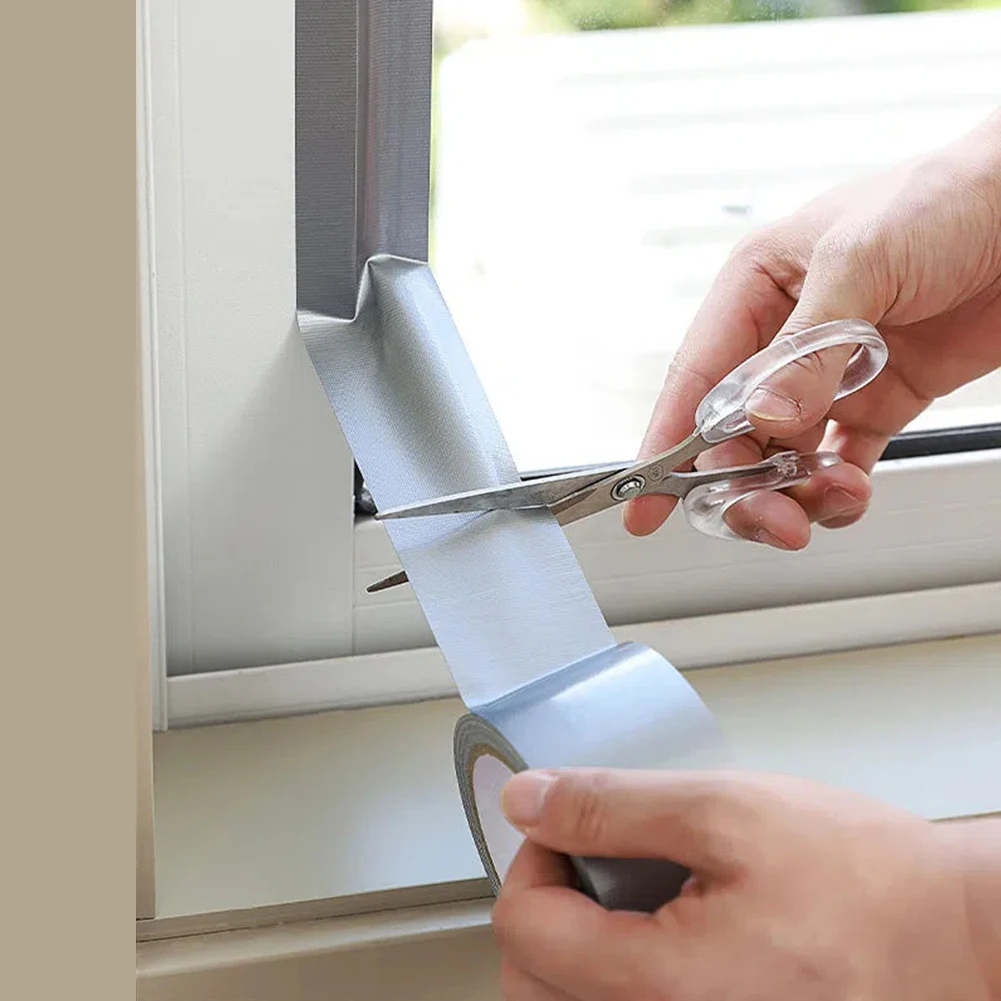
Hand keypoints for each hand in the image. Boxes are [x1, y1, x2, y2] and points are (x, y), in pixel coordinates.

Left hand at [492, 769, 1000, 1000]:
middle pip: (533, 987)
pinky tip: (662, 938)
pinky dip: (616, 982)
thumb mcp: (728, 811)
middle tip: (589, 863)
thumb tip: (529, 801)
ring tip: (630, 899)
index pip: (524, 927)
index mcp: (660, 986)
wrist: (960, 939)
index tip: (568, 829)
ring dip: (574, 951)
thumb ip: (611, 806)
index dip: (533, 857)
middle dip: (545, 911)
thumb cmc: (867, 879)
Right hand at [626, 109, 1000, 547]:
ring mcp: (829, 376)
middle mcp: (783, 339)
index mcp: (756, 291)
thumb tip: (764, 417)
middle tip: (770, 516)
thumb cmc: (946, 198)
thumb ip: (808, 348)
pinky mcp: (877, 401)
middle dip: (742, 484)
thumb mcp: (861, 262)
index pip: (696, 379)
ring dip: (796, 492)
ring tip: (831, 495)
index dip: (666, 445)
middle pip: (733, 435)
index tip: (644, 503)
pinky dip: (838, 490)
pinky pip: (839, 464)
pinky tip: (851, 490)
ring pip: (781, 459)